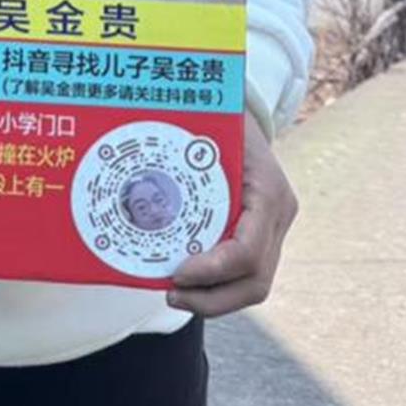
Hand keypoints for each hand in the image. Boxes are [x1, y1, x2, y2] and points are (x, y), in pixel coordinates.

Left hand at [166, 113, 296, 316]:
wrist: (244, 107)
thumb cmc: (219, 115)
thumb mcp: (204, 124)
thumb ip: (177, 148)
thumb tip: (126, 167)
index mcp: (268, 189)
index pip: (247, 252)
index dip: (212, 272)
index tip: (176, 274)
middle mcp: (279, 213)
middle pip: (256, 280)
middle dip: (212, 298)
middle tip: (171, 293)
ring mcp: (276, 226)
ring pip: (255, 284)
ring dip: (214, 298)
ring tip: (176, 293)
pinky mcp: (266, 232)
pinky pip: (248, 272)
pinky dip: (218, 285)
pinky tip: (188, 280)